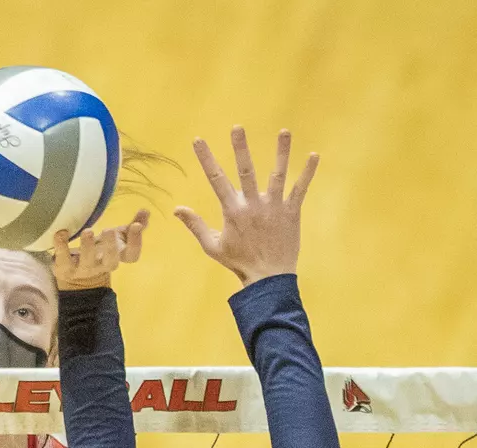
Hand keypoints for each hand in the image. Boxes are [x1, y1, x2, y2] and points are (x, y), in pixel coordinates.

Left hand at [53, 209, 149, 290]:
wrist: (76, 276)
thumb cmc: (101, 251)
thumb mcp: (116, 239)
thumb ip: (131, 226)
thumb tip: (146, 211)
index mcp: (117, 257)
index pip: (132, 255)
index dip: (136, 243)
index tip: (136, 225)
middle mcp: (101, 265)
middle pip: (110, 262)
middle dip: (111, 247)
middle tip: (109, 230)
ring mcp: (83, 269)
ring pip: (87, 262)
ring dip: (87, 247)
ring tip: (88, 231)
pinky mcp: (65, 269)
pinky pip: (63, 260)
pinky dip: (61, 246)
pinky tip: (61, 232)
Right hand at [175, 128, 318, 286]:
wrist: (268, 278)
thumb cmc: (239, 262)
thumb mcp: (212, 246)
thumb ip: (195, 225)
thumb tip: (176, 209)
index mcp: (233, 211)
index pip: (216, 180)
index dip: (206, 159)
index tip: (198, 140)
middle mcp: (252, 205)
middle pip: (246, 171)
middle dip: (241, 149)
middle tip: (237, 127)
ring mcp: (273, 208)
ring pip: (277, 175)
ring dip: (281, 153)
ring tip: (284, 131)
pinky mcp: (291, 213)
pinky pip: (300, 189)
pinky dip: (307, 173)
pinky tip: (314, 155)